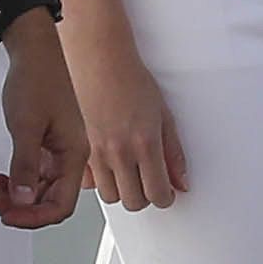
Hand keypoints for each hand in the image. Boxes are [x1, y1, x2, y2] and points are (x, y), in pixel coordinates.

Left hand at [0, 15, 90, 226]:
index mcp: (74, 154)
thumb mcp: (25, 126)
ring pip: (40, 189)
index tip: (8, 215)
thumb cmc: (37, 80)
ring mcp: (59, 150)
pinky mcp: (47, 143)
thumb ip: (25, 167)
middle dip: (21, 208)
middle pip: (49, 201)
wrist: (35, 51)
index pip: (60, 205)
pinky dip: (17, 180)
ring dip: (16, 196)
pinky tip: (1, 178)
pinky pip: (35, 174)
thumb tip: (23, 202)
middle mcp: (71, 156)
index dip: (34, 217)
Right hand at [66, 30, 188, 211]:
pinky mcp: (81, 149)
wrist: (101, 61)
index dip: (165, 197)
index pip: (158, 194)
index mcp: (145, 144)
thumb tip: (181, 181)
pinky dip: (100, 180)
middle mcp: (119, 152)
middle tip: (149, 181)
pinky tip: (108, 166)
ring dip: (122, 190)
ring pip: (110, 196)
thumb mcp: (164, 115)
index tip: (166, 191)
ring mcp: (97, 152)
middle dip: (145, 196)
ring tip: (128, 173)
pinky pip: (90, 182)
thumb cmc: (131, 80)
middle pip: (134, 202)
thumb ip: (174, 153)